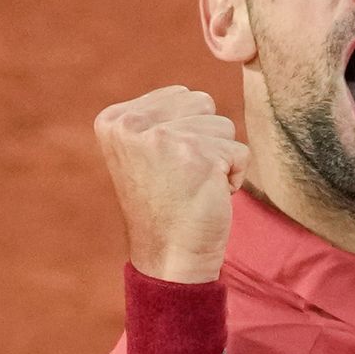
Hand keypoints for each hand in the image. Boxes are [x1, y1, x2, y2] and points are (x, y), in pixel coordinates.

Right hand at [94, 86, 248, 283]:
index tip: (165, 166)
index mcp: (114, 119)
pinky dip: (233, 177)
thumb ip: (159, 117)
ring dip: (219, 159)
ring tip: (193, 187)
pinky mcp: (197, 157)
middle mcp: (132, 124)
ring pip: (223, 127)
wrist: (168, 258)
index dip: (185, 131)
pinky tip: (208, 196)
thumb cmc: (164, 205)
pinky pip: (240, 152)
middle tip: (182, 177)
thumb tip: (195, 95)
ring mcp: (164, 139)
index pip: (180, 94)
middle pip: (203, 103)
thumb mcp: (143, 151)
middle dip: (205, 139)